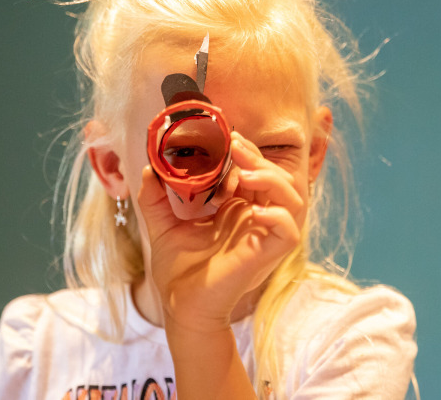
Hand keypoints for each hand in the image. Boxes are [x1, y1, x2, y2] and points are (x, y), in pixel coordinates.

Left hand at [137, 131, 301, 333]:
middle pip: (274, 177)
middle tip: (233, 145)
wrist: (180, 306)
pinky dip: (278, 217)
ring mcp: (263, 236)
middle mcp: (254, 218)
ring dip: (273, 179)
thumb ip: (155, 198)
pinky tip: (254, 212)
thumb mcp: (162, 225)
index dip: (244, 151)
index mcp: (236, 208)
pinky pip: (290, 231)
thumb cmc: (178, 269)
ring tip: (246, 174)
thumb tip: (149, 168)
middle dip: (257, 157)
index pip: (252, 171)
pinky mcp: (268, 255)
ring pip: (291, 198)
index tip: (225, 135)